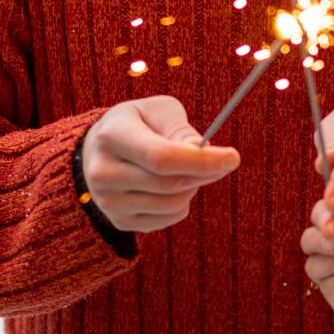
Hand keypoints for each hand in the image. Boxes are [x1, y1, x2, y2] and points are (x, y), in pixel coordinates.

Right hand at [80, 96, 240, 232]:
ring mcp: (108, 202)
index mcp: (112, 137)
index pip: (161, 157)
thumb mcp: (158, 111)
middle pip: (170, 184)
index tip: (234, 157)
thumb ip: (180, 129)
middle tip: (223, 161)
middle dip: (205, 173)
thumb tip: (201, 152)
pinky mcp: (119, 221)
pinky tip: (172, 186)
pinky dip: (182, 203)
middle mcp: (103, 173)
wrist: (99, 151)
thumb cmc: (139, 124)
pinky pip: (169, 218)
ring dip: (193, 186)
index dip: (201, 161)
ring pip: (173, 204)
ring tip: (187, 170)